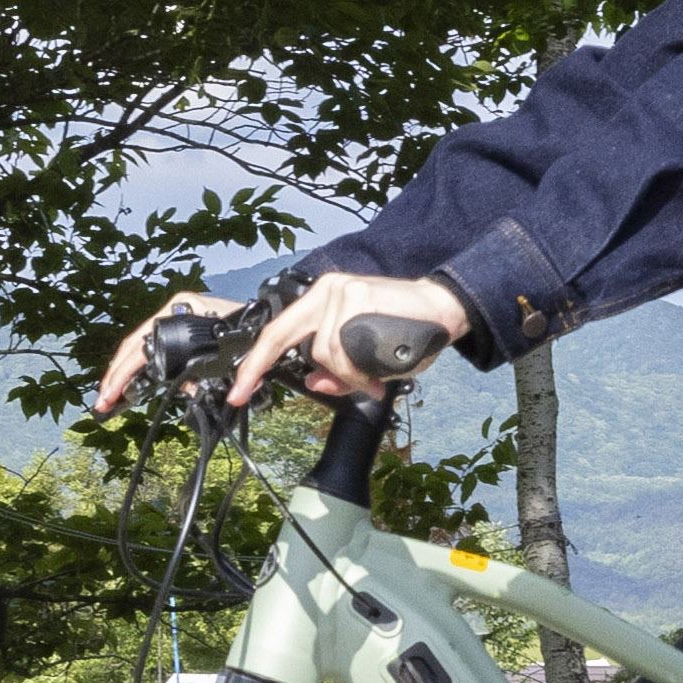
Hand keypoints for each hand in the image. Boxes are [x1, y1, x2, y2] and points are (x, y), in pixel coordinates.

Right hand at [86, 286, 242, 418]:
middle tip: (104, 399)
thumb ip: (207, 370)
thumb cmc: (250, 328)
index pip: (142, 342)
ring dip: (123, 373)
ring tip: (110, 395)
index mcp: (181, 309)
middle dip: (116, 375)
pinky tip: (129, 384)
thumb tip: (188, 390)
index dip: (125, 370)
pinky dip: (139, 369)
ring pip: (139, 348)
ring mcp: (173, 320)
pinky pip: (152, 350)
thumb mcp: (228, 349)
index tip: (113, 391)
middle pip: (133, 345)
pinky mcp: (177, 331)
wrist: (265, 317)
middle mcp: (173, 311)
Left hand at [230, 267, 476, 403]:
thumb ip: (334, 371)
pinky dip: (362, 369)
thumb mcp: (362, 358)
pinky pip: (346, 350)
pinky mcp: (357, 295)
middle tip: (304, 388)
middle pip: (296, 344)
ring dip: (352, 373)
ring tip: (377, 374)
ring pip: (326, 353)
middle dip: (302, 370)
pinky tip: (380, 368)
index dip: (255, 364)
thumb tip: (314, 384)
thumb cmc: (404, 333)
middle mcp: (326, 291)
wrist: (442, 309)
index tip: (240, 391)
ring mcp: (340, 291)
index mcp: (320, 301)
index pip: (277, 333)